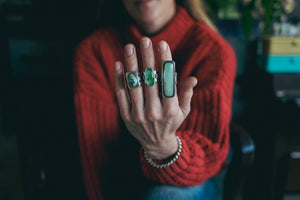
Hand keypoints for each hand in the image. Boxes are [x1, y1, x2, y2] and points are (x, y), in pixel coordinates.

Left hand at [114, 37, 196, 159]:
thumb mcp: (183, 111)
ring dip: (131, 64)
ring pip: (133, 84)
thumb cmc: (172, 123)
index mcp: (170, 108)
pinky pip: (121, 95)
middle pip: (149, 79)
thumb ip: (186, 94)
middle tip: (144, 40)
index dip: (164, 60)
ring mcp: (138, 115)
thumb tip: (193, 78)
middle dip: (147, 57)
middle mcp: (154, 112)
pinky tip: (118, 63)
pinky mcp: (126, 117)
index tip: (162, 43)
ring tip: (129, 47)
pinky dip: (119, 79)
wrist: (156, 144)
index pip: (168, 80)